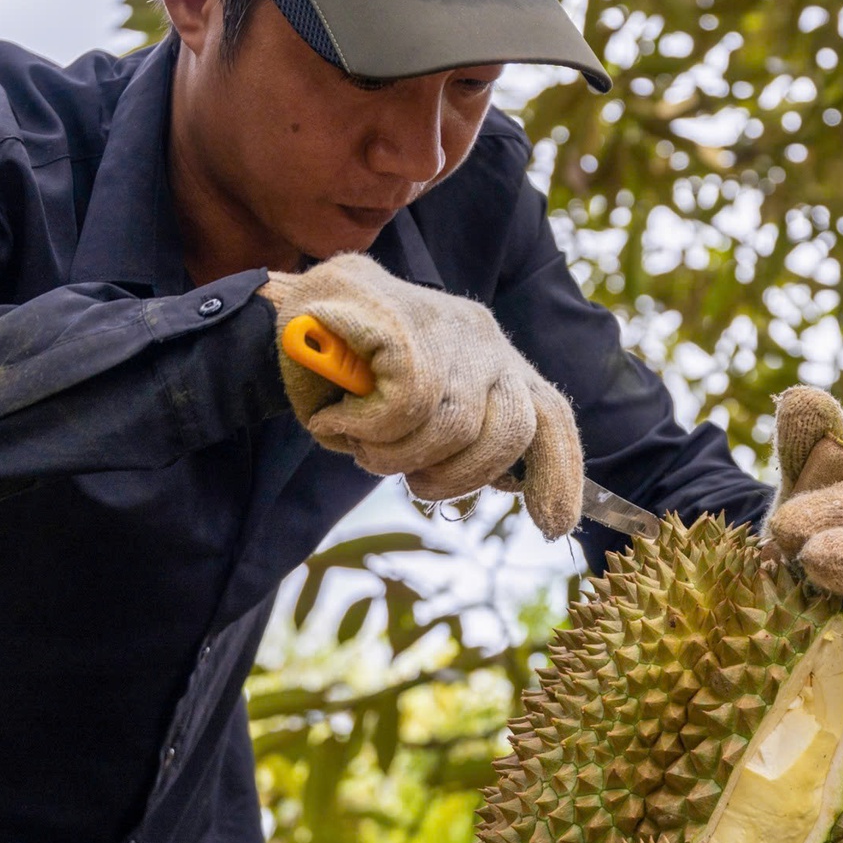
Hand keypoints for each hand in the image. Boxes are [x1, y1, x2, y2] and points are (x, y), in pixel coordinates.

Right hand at [260, 254, 583, 538]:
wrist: (283, 316)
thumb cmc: (351, 378)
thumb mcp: (418, 415)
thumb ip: (462, 440)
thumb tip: (508, 482)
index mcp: (496, 361)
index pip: (551, 415)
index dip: (559, 474)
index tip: (554, 525)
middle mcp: (484, 338)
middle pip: (511, 430)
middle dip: (457, 476)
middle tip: (409, 478)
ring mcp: (446, 323)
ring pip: (454, 424)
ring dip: (398, 455)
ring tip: (362, 441)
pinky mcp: (402, 318)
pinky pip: (409, 401)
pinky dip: (370, 425)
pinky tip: (340, 418)